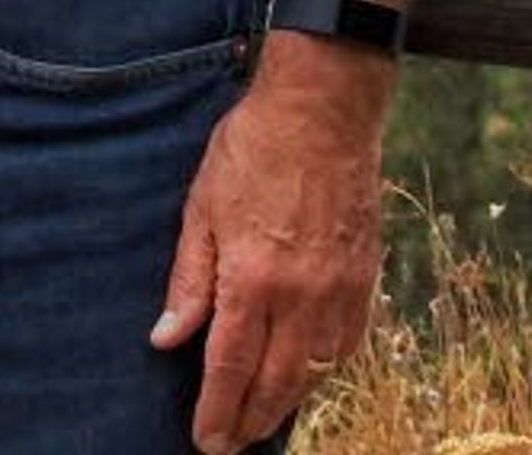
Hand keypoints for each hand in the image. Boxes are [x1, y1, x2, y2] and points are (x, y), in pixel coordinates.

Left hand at [149, 43, 390, 451]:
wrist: (323, 110)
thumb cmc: (253, 149)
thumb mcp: (201, 207)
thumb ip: (188, 280)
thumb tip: (166, 339)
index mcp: (253, 278)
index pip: (231, 367)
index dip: (217, 410)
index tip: (206, 440)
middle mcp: (301, 295)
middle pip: (277, 382)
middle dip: (251, 420)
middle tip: (230, 444)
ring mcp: (339, 289)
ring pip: (315, 370)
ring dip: (288, 401)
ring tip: (263, 418)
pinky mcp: (365, 277)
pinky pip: (348, 343)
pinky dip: (324, 368)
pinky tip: (307, 373)